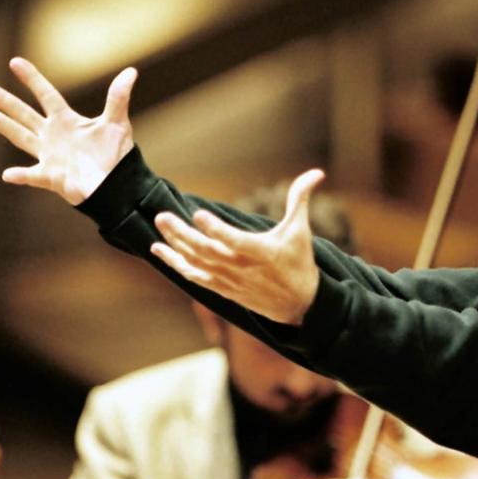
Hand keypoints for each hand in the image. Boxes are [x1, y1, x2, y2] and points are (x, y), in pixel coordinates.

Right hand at [0, 57, 136, 203]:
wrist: (117, 184)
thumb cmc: (116, 154)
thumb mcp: (117, 123)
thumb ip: (118, 98)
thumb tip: (131, 72)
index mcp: (67, 120)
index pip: (46, 95)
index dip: (32, 79)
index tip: (15, 62)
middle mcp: (53, 135)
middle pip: (24, 114)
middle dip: (4, 101)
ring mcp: (49, 155)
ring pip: (20, 137)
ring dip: (3, 125)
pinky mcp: (51, 177)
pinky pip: (32, 176)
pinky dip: (21, 176)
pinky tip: (7, 174)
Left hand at [152, 169, 324, 325]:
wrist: (299, 305)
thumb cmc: (299, 263)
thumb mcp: (301, 230)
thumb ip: (300, 199)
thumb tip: (317, 172)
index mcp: (262, 252)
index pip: (234, 241)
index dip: (215, 229)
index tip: (198, 213)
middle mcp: (242, 268)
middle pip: (206, 251)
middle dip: (182, 234)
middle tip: (163, 216)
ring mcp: (230, 280)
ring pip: (196, 264)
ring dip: (175, 247)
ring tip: (160, 227)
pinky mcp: (223, 289)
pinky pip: (195, 277)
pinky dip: (177, 265)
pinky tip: (161, 251)